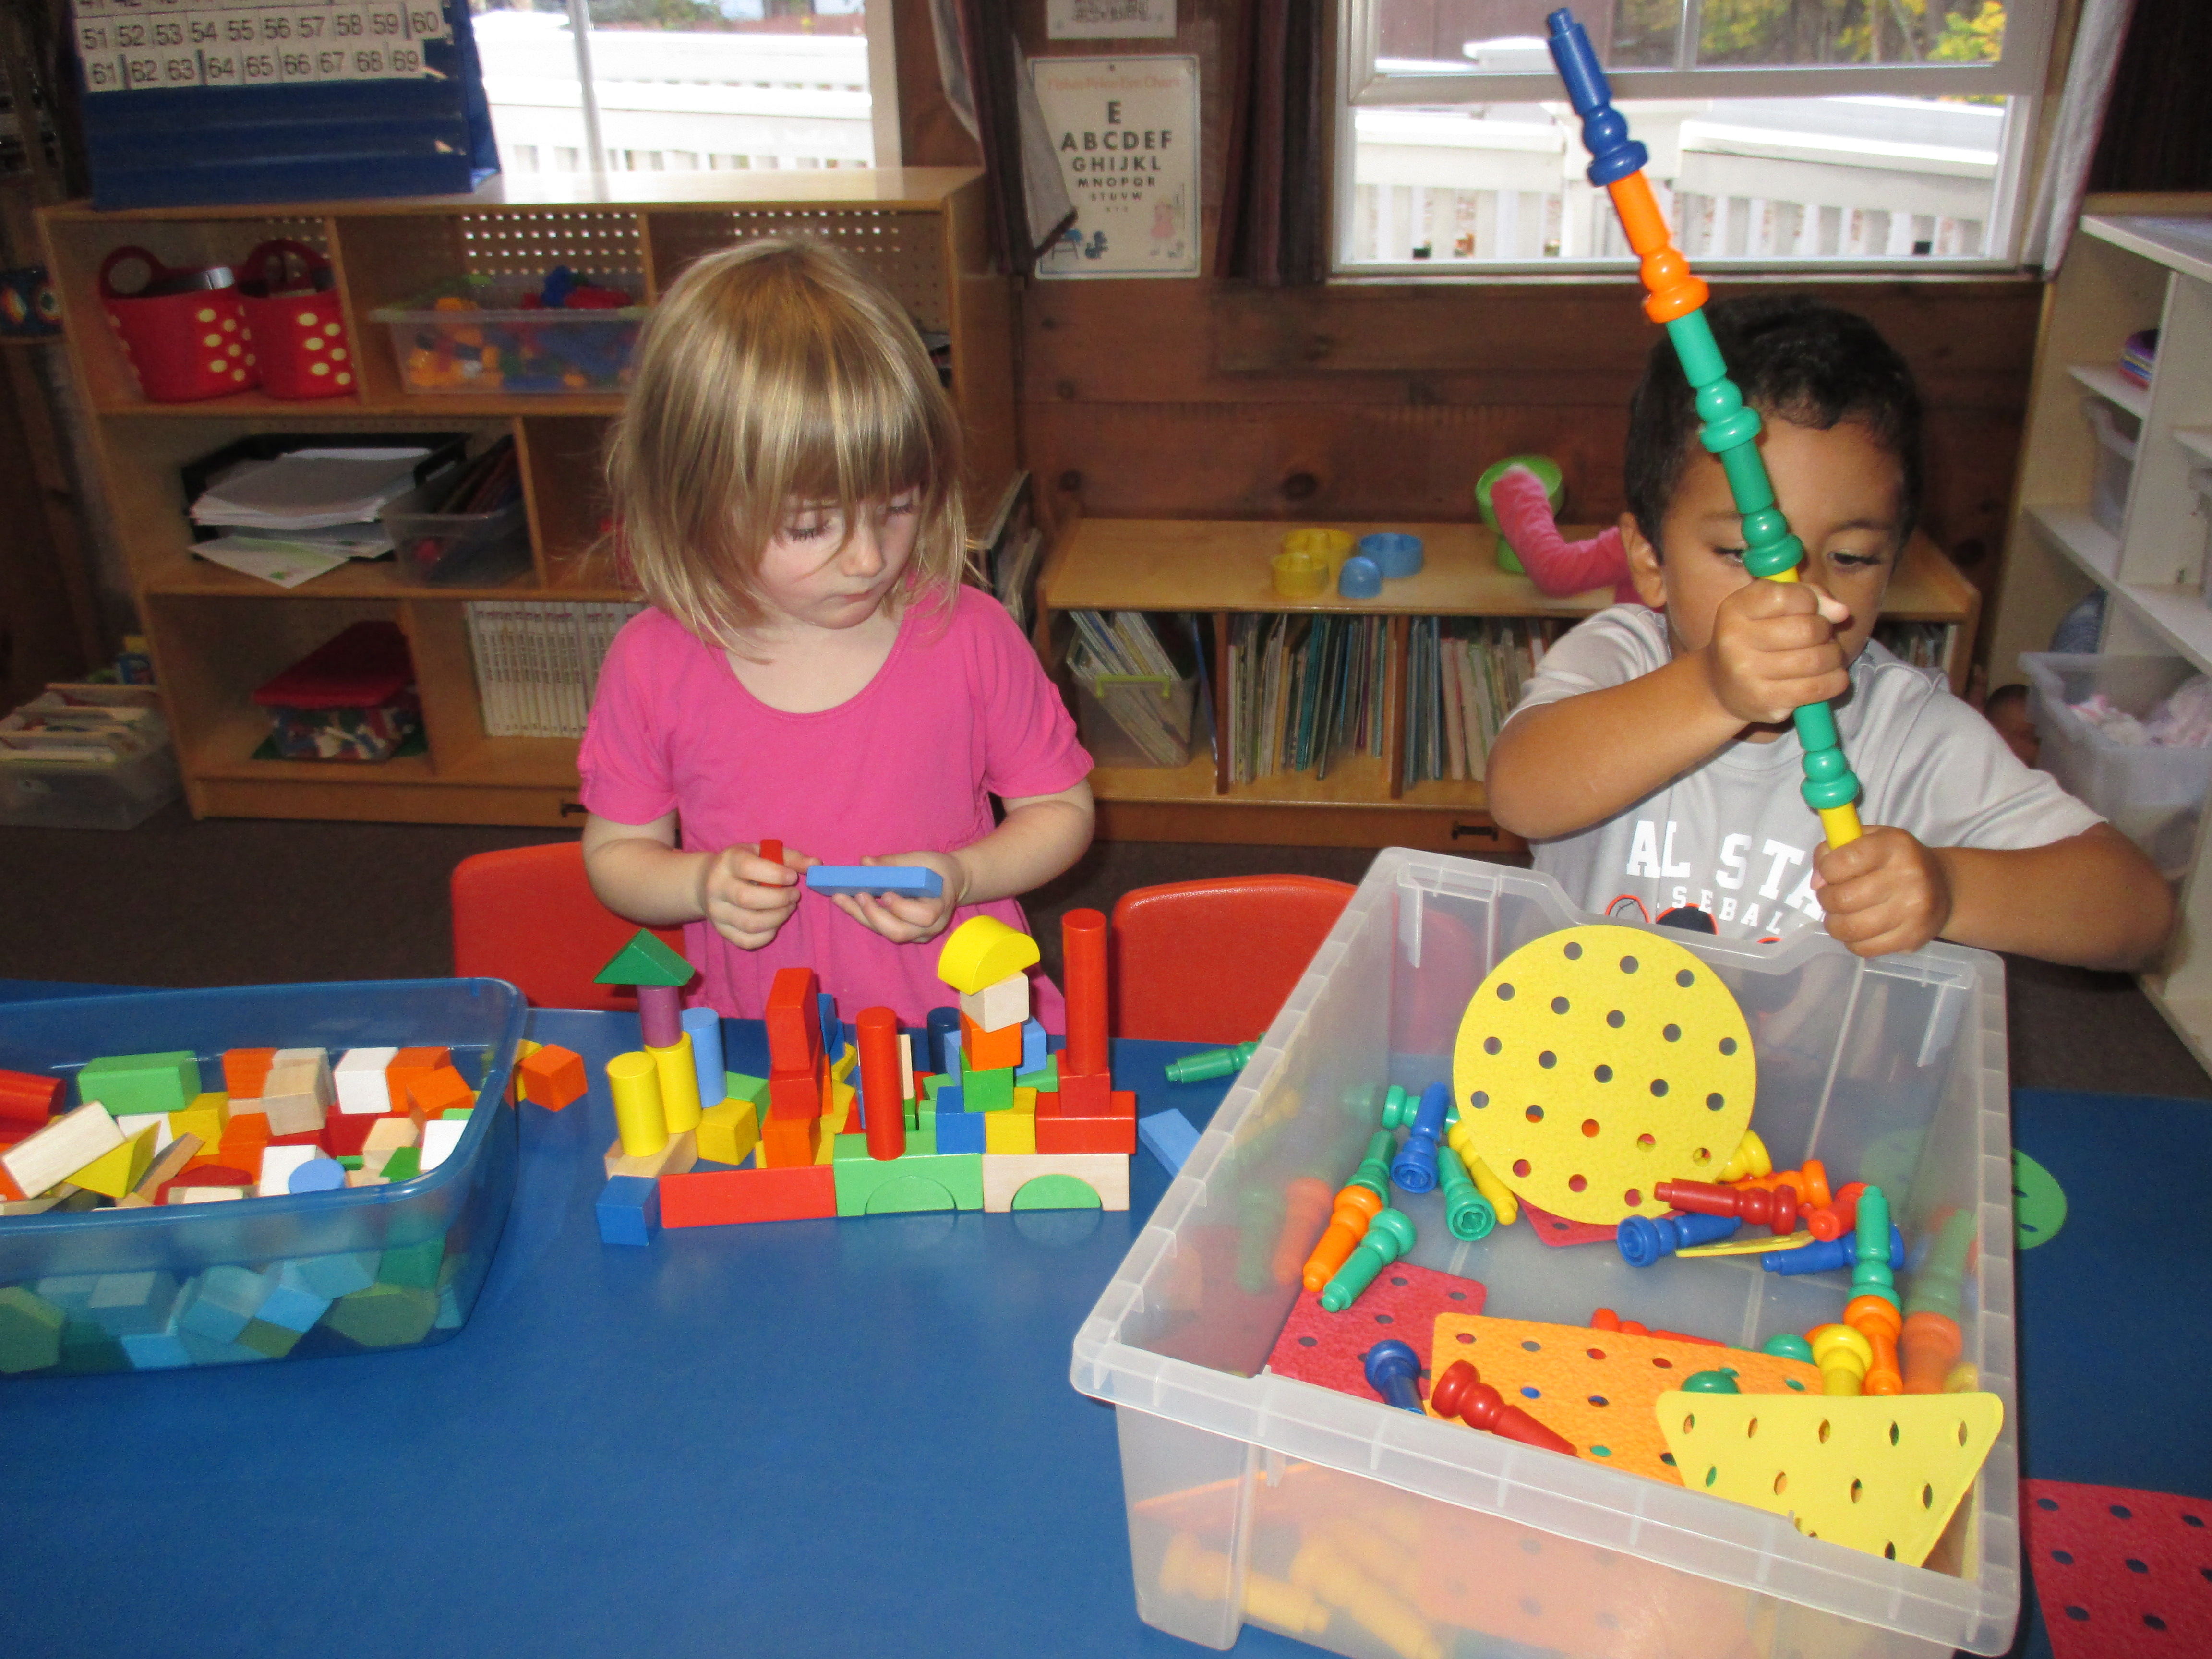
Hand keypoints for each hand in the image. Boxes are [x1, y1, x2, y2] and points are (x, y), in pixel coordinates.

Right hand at [696, 840, 807, 950]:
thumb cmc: (744, 865)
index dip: (775, 874)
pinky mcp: (721, 931)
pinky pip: (746, 940)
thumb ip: (791, 858)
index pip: (748, 868)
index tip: (792, 877)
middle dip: (779, 899)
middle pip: (747, 899)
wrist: (706, 882)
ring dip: (777, 918)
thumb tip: (817, 864)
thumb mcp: (764, 852)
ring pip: (749, 923)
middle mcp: (717, 886)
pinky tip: (775, 923)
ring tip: (787, 908)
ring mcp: (717, 912)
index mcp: (728, 861)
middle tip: (794, 896)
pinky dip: (767, 935)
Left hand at [825, 851, 967, 945]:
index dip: (902, 908)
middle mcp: (930, 927)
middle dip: (874, 915)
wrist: (950, 882)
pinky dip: (864, 916)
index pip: (924, 916)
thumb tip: (864, 862)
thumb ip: (894, 862)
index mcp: (941, 906)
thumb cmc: (937, 869)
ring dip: (862, 916)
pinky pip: (883, 929)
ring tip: (841, 898)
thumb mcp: (921, 860)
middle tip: (857, 895)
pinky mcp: (905, 933)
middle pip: (899, 932)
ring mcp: (917, 934)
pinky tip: (847, 902)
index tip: (885, 893)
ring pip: (886, 933)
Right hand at [1704, 578, 1852, 727]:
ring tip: (1827, 657)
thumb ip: (1807, 595)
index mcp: (1735, 609)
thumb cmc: (1755, 638)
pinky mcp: (1765, 701)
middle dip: (1826, 632)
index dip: (1811, 601)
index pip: (1788, 596)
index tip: (1810, 610)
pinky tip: (1831, 677)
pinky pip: (1816, 689)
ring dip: (1834, 657)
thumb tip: (1840, 612)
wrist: (1722, 686)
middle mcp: (1735, 640)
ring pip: (1817, 660)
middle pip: (1807, 629)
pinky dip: (1834, 681)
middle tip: (1821, 637)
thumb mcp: (1769, 607)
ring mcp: (1748, 674)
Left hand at [1814, 827, 1950, 957]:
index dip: (1826, 870)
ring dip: (1834, 924)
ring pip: (1850, 928)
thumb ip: (1835, 850)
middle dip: (1826, 900)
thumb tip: (1817, 882)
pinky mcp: (1912, 938)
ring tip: (1839, 915)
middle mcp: (1907, 876)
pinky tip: (1857, 930)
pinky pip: (1864, 948)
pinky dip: (1852, 941)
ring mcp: (1912, 910)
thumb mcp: (1869, 839)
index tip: (1830, 873)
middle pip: (1843, 899)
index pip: (1842, 861)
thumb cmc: (1896, 860)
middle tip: (1831, 898)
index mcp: (1894, 846)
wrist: (1944, 887)